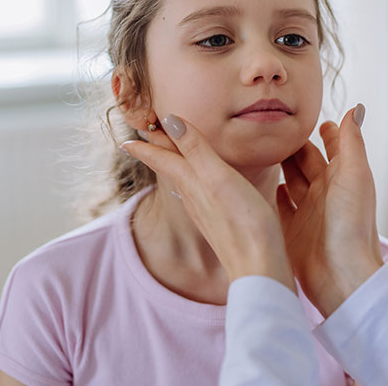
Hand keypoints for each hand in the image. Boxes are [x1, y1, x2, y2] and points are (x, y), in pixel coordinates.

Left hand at [121, 115, 295, 291]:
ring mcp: (207, 212)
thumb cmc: (243, 221)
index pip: (163, 158)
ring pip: (184, 181)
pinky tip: (202, 185)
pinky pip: (199, 194)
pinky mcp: (222, 223)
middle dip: (159, 150)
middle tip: (146, 137)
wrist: (258, 266)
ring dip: (175, 164)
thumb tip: (170, 120)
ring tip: (170, 154)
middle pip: (171, 168)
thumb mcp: (217, 177)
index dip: (147, 145)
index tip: (128, 138)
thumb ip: (196, 149)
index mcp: (191, 183)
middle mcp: (194, 197)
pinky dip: (194, 181)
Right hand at [277, 104, 383, 315]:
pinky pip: (281, 207)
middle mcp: (325, 193)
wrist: (341, 277)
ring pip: (292, 181)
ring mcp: (308, 213)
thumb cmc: (352, 225)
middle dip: (295, 145)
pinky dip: (275, 194)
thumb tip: (357, 108)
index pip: (332, 147)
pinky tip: (264, 185)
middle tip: (274, 129)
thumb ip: (351, 142)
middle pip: (307, 162)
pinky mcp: (292, 231)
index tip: (311, 117)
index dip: (325, 132)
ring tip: (263, 150)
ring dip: (282, 166)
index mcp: (343, 178)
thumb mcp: (354, 176)